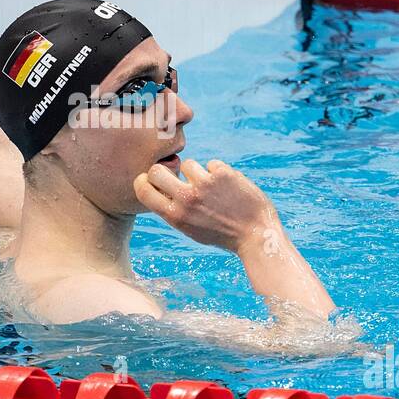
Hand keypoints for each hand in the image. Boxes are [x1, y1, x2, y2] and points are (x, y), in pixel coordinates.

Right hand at [133, 158, 280, 253]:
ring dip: (198, 173)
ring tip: (212, 189)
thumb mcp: (190, 228)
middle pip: (157, 170)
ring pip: (188, 164)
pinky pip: (211, 164)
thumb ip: (174, 209)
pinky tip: (229, 188)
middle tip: (175, 176)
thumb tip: (161, 187)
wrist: (256, 234)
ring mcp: (204, 184)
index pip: (143, 190)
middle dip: (163, 170)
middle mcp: (187, 199)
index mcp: (175, 216)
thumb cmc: (222, 234)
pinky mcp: (223, 173)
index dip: (143, 181)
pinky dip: (219, 173)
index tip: (150, 180)